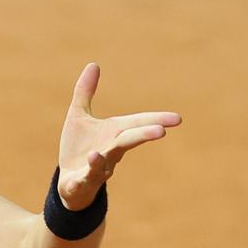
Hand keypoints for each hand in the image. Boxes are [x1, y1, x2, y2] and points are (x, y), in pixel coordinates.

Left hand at [56, 62, 180, 211]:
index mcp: (114, 133)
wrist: (70, 184)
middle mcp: (110, 151)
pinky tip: (86, 165)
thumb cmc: (79, 149)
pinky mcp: (80, 182)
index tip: (178, 119)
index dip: (157, 119)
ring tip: (100, 153)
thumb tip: (93, 64)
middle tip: (161, 131)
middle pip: (128, 141)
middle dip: (143, 135)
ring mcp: (97, 169)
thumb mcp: (78, 117)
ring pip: (105, 163)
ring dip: (105, 158)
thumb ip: (85, 92)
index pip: (138, 124)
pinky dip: (86, 173)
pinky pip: (84, 179)